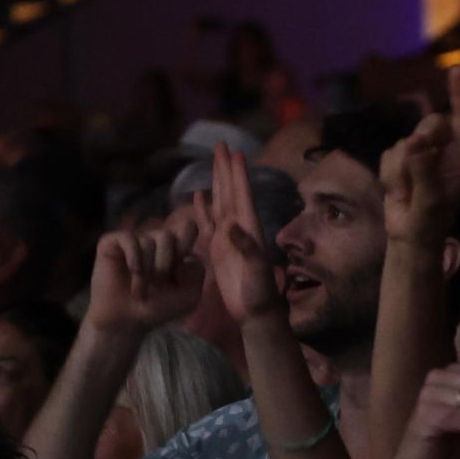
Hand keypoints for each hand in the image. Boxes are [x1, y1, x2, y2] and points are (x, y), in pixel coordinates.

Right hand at [84, 221, 204, 333]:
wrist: (126, 320)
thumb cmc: (157, 308)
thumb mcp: (189, 296)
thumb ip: (197, 272)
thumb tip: (186, 254)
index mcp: (175, 249)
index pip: (187, 227)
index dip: (186, 240)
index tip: (180, 261)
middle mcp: (154, 241)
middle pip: (168, 236)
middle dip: (164, 264)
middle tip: (157, 284)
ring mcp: (134, 241)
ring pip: (148, 241)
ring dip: (146, 271)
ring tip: (140, 290)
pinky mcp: (112, 243)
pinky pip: (129, 239)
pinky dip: (134, 257)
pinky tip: (133, 271)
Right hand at [208, 144, 285, 322]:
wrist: (256, 313)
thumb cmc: (260, 295)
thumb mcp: (257, 272)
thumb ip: (247, 248)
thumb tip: (232, 226)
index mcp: (250, 230)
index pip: (243, 196)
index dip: (239, 175)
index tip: (236, 153)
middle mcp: (240, 229)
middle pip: (231, 192)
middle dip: (226, 169)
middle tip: (221, 145)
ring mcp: (229, 238)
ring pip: (220, 203)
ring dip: (217, 182)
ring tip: (213, 162)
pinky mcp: (218, 250)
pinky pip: (208, 224)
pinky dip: (203, 209)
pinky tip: (198, 196)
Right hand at [381, 112, 459, 252]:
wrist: (409, 237)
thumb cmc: (429, 222)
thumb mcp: (430, 200)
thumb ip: (423, 171)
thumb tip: (414, 143)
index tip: (457, 68)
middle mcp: (446, 150)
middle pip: (431, 124)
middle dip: (419, 144)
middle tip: (416, 170)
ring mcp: (424, 153)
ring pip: (406, 141)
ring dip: (402, 170)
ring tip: (408, 193)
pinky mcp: (403, 158)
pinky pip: (389, 153)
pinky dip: (390, 174)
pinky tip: (399, 192)